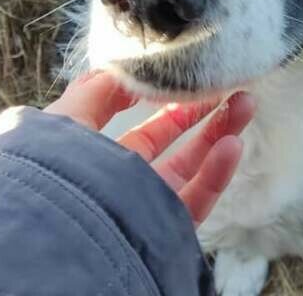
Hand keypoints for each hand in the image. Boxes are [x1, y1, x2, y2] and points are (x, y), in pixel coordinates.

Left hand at [45, 72, 254, 224]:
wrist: (61, 235)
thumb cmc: (56, 173)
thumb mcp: (66, 119)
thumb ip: (93, 91)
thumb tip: (124, 67)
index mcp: (91, 155)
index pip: (126, 121)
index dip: (154, 97)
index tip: (180, 74)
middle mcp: (118, 180)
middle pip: (165, 139)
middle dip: (197, 109)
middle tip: (225, 85)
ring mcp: (144, 205)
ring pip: (190, 164)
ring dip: (219, 132)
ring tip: (246, 103)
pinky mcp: (165, 229)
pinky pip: (197, 197)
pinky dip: (218, 171)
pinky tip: (233, 143)